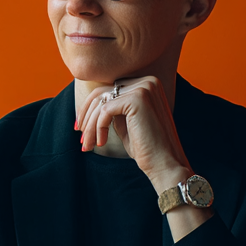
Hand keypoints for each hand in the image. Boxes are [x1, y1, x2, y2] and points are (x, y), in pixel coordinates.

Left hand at [76, 76, 191, 192]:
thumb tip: (90, 103)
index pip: (108, 89)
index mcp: (146, 84)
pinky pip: (105, 111)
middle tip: (81, 139)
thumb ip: (113, 108)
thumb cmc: (146, 147)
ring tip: (88, 145)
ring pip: (101, 103)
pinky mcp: (138, 98)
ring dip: (90, 126)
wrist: (165, 164)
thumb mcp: (126, 122)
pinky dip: (98, 128)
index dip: (89, 109)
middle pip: (101, 93)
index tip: (80, 127)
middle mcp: (147, 81)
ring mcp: (144, 88)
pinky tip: (102, 143)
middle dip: (86, 117)